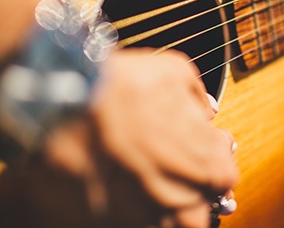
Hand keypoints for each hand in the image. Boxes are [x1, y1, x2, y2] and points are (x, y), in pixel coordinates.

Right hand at [43, 48, 237, 227]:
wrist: (59, 105)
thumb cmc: (117, 88)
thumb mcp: (172, 71)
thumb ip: (197, 96)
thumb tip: (204, 109)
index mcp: (203, 164)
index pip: (224, 177)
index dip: (213, 158)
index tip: (202, 147)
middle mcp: (177, 198)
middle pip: (199, 210)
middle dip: (191, 187)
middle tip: (175, 165)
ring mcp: (142, 214)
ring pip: (167, 224)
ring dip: (164, 204)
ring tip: (145, 178)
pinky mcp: (106, 222)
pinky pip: (131, 223)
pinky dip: (132, 210)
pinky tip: (120, 186)